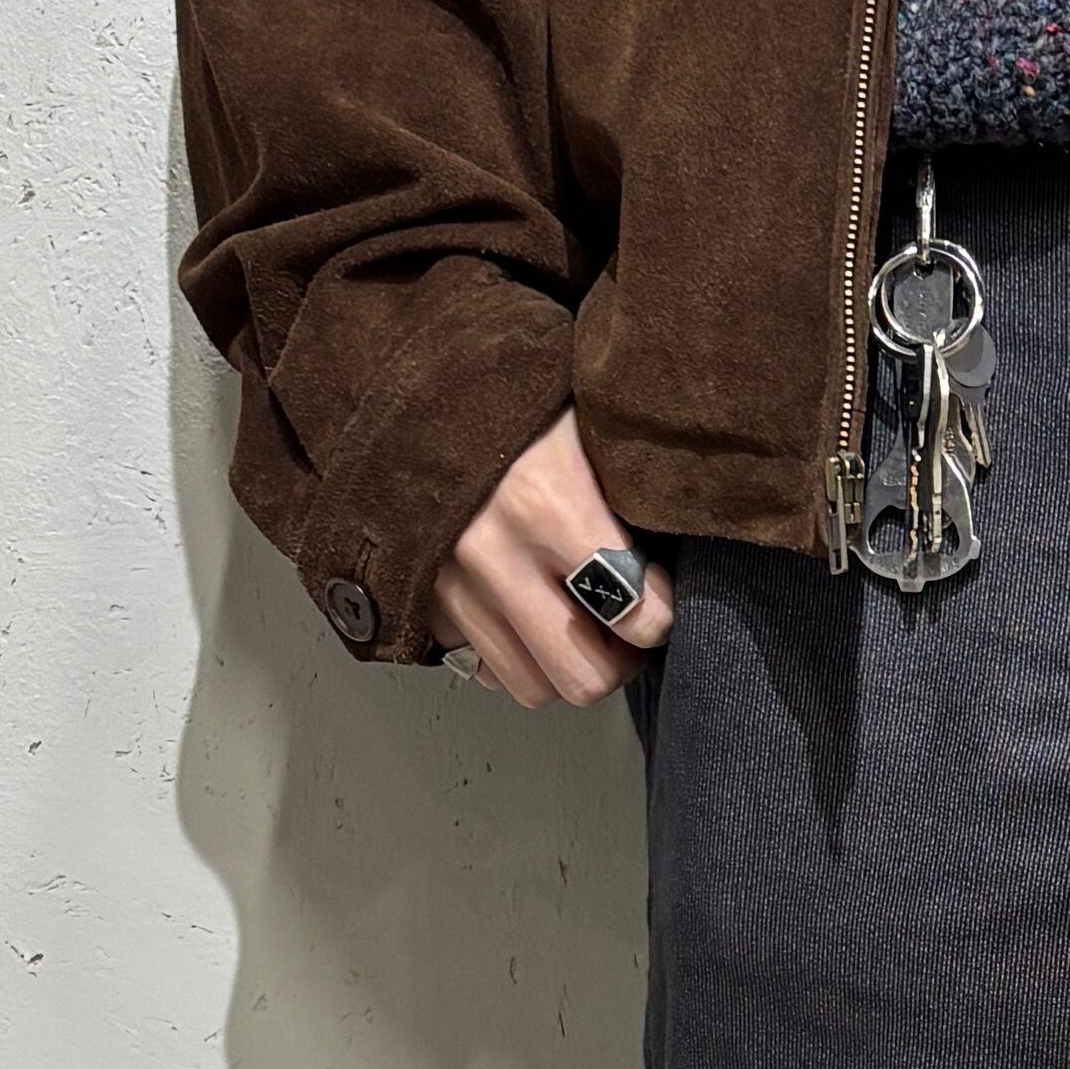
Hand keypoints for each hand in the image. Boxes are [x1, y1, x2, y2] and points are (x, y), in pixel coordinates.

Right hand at [430, 412, 672, 709]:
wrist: (396, 383)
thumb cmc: (507, 395)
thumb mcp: (579, 418)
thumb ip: (623, 484)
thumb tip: (673, 539)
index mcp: (548, 504)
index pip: (639, 615)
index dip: (663, 614)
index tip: (662, 594)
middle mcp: (495, 557)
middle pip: (582, 675)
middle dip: (618, 660)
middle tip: (628, 626)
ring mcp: (449, 586)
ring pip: (530, 685)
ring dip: (564, 665)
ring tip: (581, 624)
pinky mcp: (420, 599)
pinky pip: (482, 665)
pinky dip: (510, 653)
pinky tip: (526, 615)